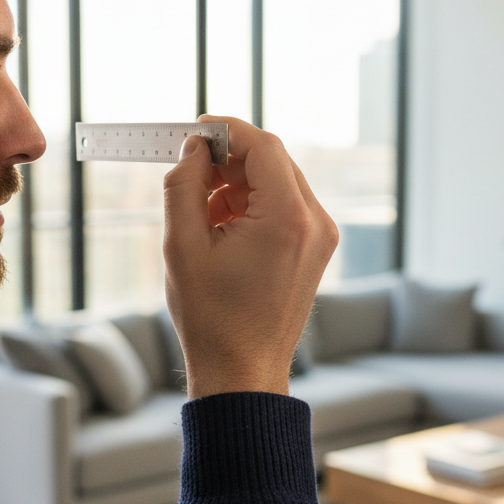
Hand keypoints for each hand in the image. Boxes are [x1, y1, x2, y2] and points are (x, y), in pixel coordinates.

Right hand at [163, 115, 337, 398]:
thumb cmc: (211, 318)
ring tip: (201, 213)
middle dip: (229, 159)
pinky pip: (286, 207)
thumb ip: (184, 186)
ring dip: (238, 184)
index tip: (194, 131)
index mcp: (288, 218)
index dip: (226, 130)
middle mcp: (315, 222)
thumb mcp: (182, 245)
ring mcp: (321, 237)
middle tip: (190, 171)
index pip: (263, 146)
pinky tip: (222, 228)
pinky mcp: (316, 250)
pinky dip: (254, 205)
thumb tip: (193, 150)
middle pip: (273, 161)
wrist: (243, 373)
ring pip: (278, 182)